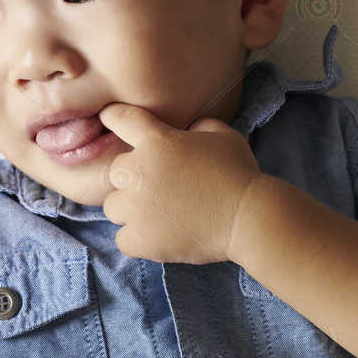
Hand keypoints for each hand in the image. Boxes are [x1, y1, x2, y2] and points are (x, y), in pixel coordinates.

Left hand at [95, 102, 262, 262]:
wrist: (248, 218)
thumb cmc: (239, 174)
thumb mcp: (223, 135)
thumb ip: (198, 127)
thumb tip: (189, 130)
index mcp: (157, 141)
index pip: (120, 119)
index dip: (113, 117)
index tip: (109, 118)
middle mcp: (138, 171)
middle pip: (114, 172)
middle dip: (132, 179)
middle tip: (158, 190)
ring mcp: (136, 207)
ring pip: (114, 207)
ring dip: (131, 211)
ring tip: (160, 216)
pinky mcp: (139, 239)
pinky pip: (123, 239)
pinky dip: (138, 240)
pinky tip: (160, 237)